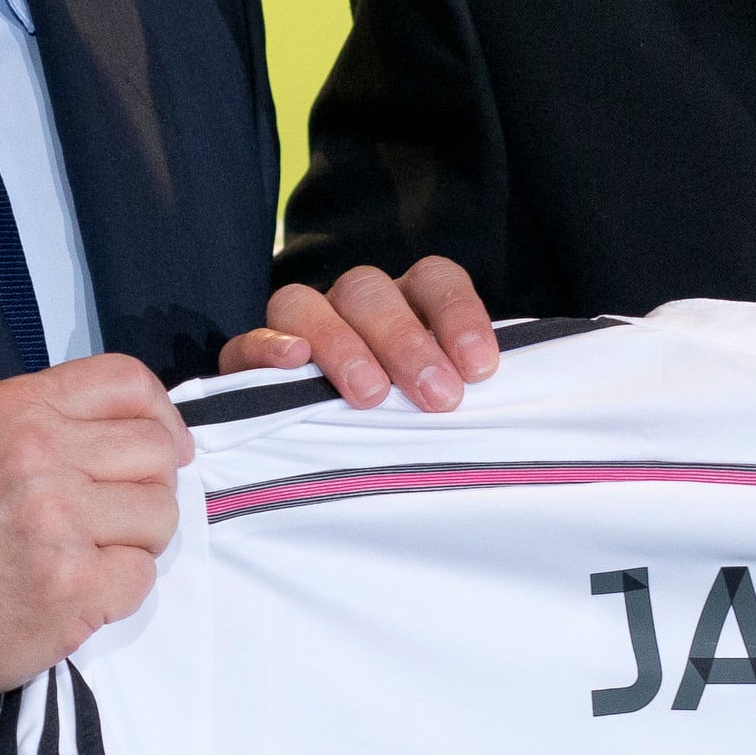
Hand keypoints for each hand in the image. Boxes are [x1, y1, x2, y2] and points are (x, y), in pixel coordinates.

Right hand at [0, 356, 192, 718]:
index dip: (161, 415)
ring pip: (161, 514)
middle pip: (156, 450)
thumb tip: (138, 428)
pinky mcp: (73, 586)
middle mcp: (40, 454)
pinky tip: (76, 591)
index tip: (165, 447)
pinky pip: (143, 577)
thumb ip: (47, 420)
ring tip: (90, 555)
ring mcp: (59, 521)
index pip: (126, 381)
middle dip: (150, 485)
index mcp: (16, 408)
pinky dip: (119, 589)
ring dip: (138, 540)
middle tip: (115, 516)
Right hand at [220, 258, 502, 411]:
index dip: (458, 314)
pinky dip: (268, 347)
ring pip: (304, 303)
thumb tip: (509, 406)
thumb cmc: (408, 433)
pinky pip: (246, 341)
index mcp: (408, 304)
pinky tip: (294, 364)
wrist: (325, 475)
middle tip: (438, 398)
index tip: (480, 368)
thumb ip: (463, 396)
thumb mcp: (444, 411)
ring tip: (371, 396)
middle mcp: (353, 306)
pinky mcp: (248, 362)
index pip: (434, 279)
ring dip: (342, 345)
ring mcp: (298, 328)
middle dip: (406, 341)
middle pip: (371, 292)